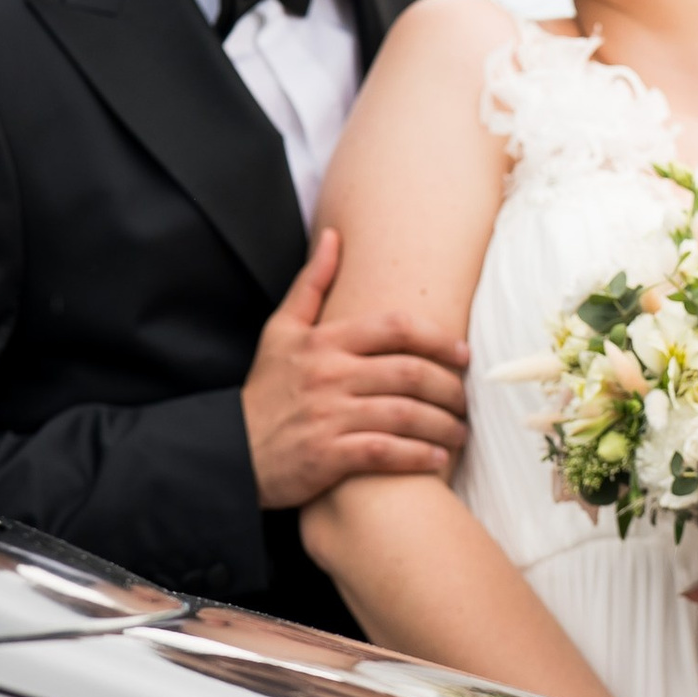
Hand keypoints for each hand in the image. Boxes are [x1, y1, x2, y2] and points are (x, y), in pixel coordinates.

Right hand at [241, 230, 469, 511]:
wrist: (231, 450)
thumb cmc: (267, 391)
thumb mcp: (280, 332)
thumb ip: (311, 285)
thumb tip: (333, 237)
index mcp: (324, 342)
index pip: (395, 328)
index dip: (438, 338)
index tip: (463, 353)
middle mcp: (329, 375)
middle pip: (409, 373)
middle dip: (449, 387)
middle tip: (466, 398)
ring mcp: (329, 416)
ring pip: (404, 414)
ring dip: (442, 424)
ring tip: (460, 432)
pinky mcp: (327, 456)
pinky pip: (386, 452)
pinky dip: (418, 456)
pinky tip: (437, 458)